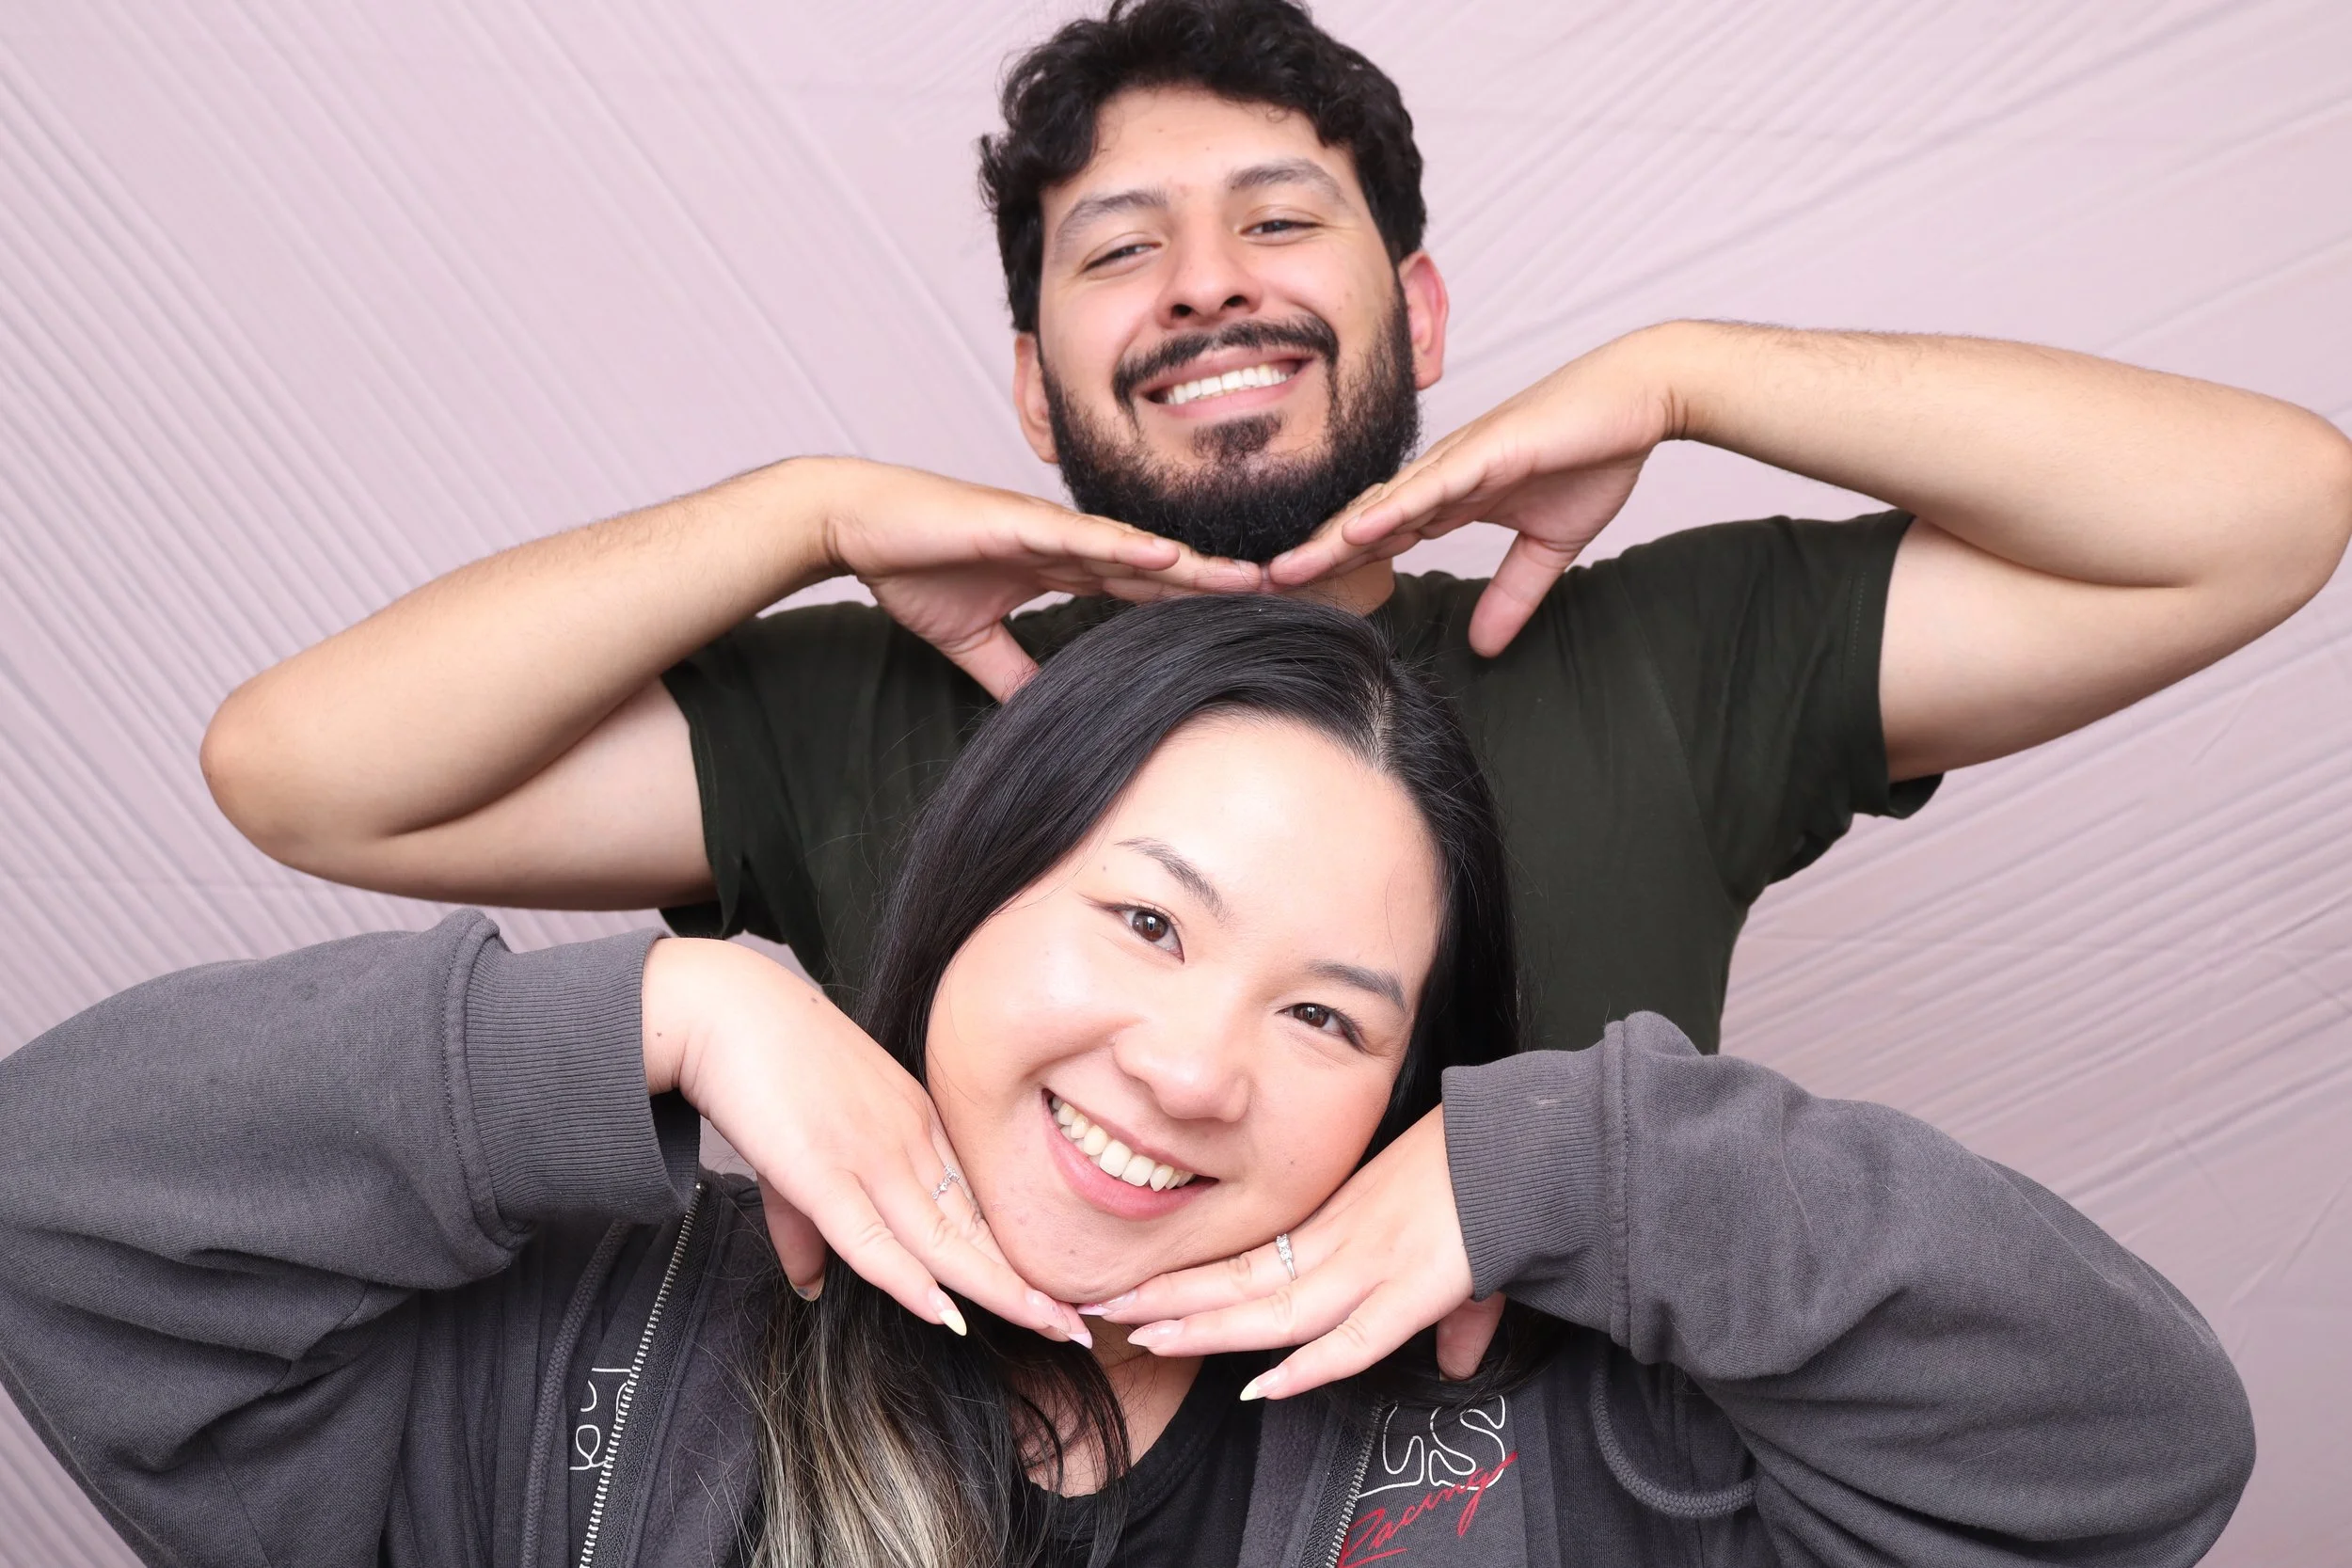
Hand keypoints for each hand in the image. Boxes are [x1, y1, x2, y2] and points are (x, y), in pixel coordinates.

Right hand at [641, 937, 1088, 1344]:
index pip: (976, 1203)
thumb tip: (811, 1287)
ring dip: (998, 1290)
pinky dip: (909, 1279)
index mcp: (916, 1125)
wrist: (724, 1009)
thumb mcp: (805, 1148)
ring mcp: (869, 1156)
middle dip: (1029, 1283)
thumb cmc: (765, 1064)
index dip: (1013, 1254)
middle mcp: (908, 1142)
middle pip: (977, 1227)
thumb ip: (809, 1227)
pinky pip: (873, 1238)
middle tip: (1077, 1329)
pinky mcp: (821, 1171)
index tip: (1051, 1293)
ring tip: (1047, 1328)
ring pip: (944, 1239)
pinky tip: (944, 1313)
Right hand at [810, 458, 1263, 698]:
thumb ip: (1009, 671)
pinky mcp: (1019, 523)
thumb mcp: (971, 639)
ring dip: (1191, 566)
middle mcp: (1067, 544)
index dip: (1192, 603)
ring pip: (1134, 549)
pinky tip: (1169, 555)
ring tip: (1247, 580)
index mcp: (1062, 566)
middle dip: (1214, 584)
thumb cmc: (911, 568)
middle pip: (1156, 569)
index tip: (1243, 622)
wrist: (857, 525)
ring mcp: (1048, 529)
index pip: (1142, 589)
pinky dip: (1126, 545)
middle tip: (1280, 599)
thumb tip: (1037, 711)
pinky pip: (1082, 536)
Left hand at [1092, 1107, 1503, 1398]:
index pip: (1253, 1257)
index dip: (1197, 1278)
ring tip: (1148, 1335)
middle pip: (1243, 1279)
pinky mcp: (1414, 1289)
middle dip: (1174, 1297)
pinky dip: (1309, 1365)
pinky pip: (1352, 1338)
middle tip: (1109, 1307)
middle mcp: (1344, 1243)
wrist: (1531, 1149)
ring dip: (1209, 1326)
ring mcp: (1372, 1265)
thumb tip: (1455, 1360)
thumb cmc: (1491, 1177)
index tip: (1143, 1288)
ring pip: (1275, 1308)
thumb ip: (1450, 1315)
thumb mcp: (1455, 1250)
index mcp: (1344, 1224)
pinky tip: (1266, 1386)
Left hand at [1265, 332, 1678, 657]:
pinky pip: (1433, 485)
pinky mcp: (1490, 450)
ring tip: (1285, 571)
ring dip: (1333, 540)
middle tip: (1257, 590)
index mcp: (1451, 497)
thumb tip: (1487, 648)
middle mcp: (1441, 477)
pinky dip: (1394, 510)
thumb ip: (1514, 593)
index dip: (1335, 568)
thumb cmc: (1595, 454)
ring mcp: (1460, 461)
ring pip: (1384, 506)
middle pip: (1363, 524)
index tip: (1291, 598)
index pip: (1380, 540)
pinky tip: (1357, 532)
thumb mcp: (1550, 545)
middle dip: (1311, 558)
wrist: (1640, 398)